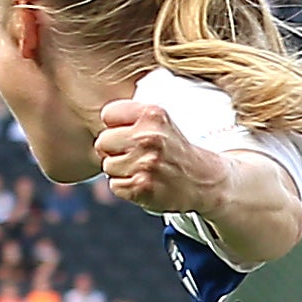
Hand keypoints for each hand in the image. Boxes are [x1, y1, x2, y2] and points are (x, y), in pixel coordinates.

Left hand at [93, 97, 220, 213]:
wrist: (203, 179)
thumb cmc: (173, 150)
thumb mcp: (159, 121)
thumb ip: (130, 118)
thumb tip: (99, 131)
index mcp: (151, 114)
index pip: (108, 114)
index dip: (115, 126)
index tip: (129, 134)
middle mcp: (148, 137)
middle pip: (102, 142)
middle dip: (114, 150)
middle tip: (135, 155)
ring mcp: (145, 163)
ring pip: (107, 166)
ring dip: (120, 171)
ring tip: (142, 169)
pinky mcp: (142, 187)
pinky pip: (114, 186)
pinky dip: (126, 188)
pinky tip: (144, 182)